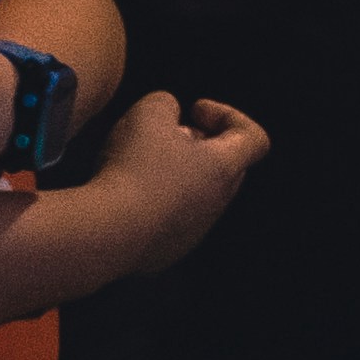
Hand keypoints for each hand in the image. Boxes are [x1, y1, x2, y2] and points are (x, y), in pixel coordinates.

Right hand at [90, 93, 273, 263]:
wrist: (104, 236)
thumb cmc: (134, 168)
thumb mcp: (149, 112)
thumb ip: (166, 103)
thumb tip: (168, 116)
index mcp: (224, 168)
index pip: (255, 138)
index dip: (229, 115)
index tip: (194, 111)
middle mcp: (216, 204)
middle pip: (225, 167)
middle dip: (200, 146)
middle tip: (167, 138)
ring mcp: (191, 234)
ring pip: (195, 196)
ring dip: (175, 177)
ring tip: (138, 167)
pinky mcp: (164, 255)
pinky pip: (168, 222)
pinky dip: (153, 205)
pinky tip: (123, 199)